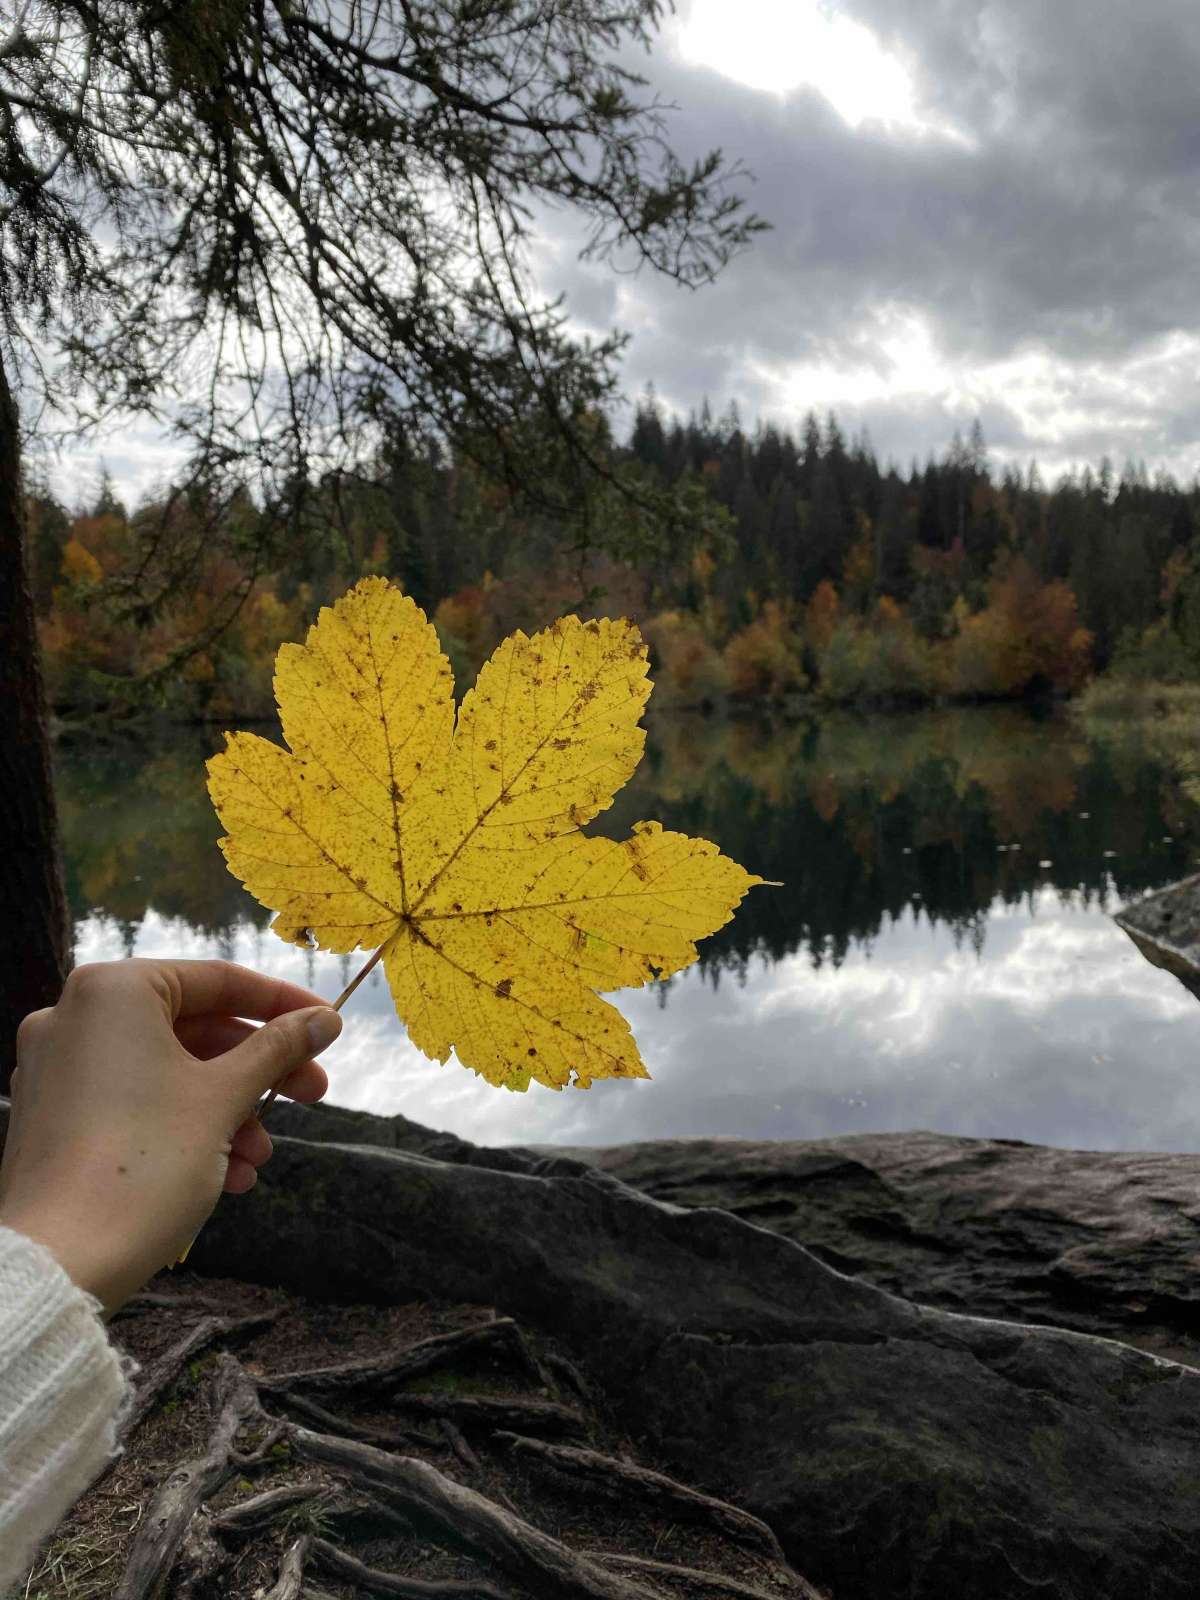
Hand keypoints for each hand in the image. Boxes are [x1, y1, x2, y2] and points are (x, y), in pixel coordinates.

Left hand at [0, 958, 341, 1314]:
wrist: (61, 1262)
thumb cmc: (147, 1161)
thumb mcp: (225, 1097)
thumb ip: (278, 1047)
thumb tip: (324, 1019)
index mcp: (114, 991)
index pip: (218, 980)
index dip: (283, 1003)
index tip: (329, 1025)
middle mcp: (76, 1017)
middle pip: (194, 1027)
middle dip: (258, 1070)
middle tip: (312, 1094)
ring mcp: (58, 1068)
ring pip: (167, 1071)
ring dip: (226, 1109)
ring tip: (258, 1158)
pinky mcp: (53, 1117)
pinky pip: (133, 1102)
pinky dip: (183, 1127)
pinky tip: (224, 1175)